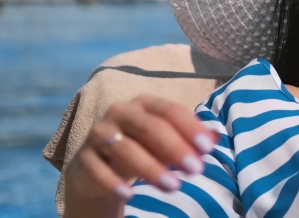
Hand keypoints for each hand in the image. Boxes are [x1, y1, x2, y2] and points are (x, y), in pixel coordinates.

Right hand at [65, 94, 218, 201]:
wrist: (99, 165)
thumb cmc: (143, 146)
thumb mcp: (168, 140)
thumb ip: (191, 137)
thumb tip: (216, 137)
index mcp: (145, 103)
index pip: (170, 111)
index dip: (190, 128)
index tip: (208, 149)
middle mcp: (120, 112)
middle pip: (150, 127)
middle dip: (175, 149)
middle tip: (196, 170)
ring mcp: (99, 133)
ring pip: (125, 148)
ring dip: (151, 168)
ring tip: (173, 187)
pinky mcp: (82, 157)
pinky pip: (97, 168)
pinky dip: (113, 182)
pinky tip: (130, 194)